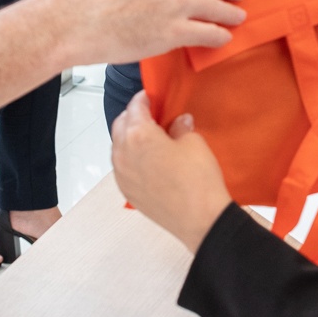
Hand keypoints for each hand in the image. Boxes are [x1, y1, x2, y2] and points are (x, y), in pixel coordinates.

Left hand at [111, 92, 234, 252]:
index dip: (144, 99)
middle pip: (120, 125)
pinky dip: (130, 157)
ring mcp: (121, 175)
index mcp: (138, 135)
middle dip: (133, 117)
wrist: (200, 219)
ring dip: (129, 138)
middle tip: (152, 116)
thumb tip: (178, 123)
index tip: (152, 97)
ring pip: (118, 147)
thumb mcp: (194, 143)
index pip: (135, 107)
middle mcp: (122, 153)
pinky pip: (121, 166)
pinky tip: (148, 161)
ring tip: (150, 139)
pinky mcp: (126, 191)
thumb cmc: (198, 178)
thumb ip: (180, 127)